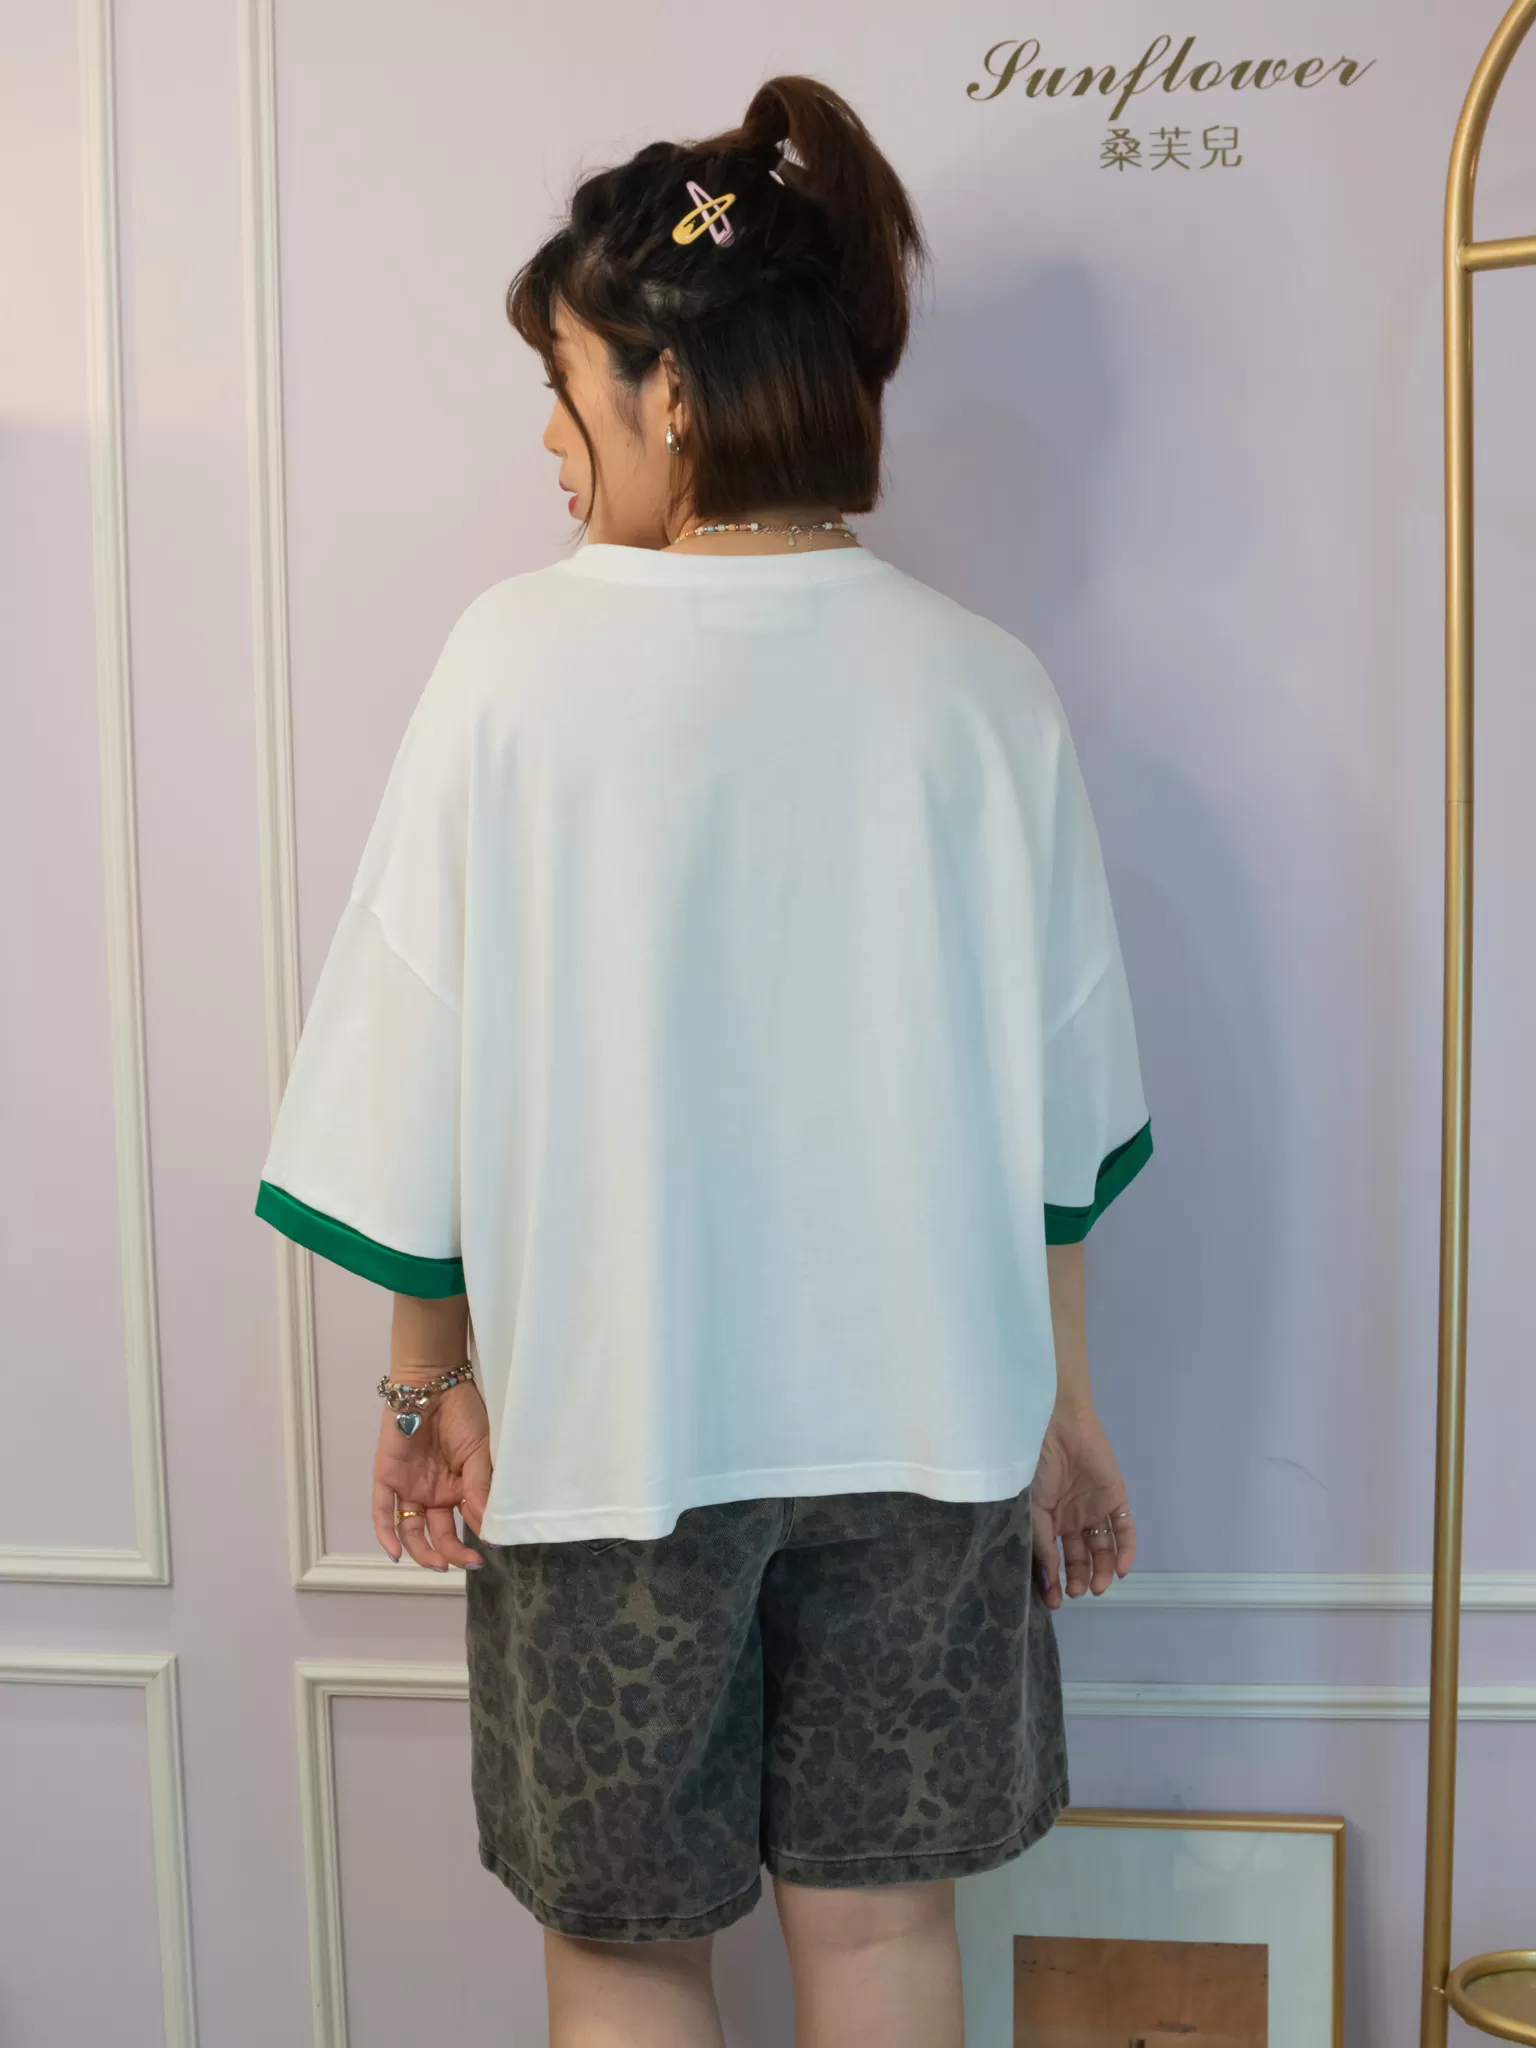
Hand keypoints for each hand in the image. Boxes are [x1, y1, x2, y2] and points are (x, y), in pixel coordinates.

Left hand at [371, 1371, 492, 1570]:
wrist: (434, 1383)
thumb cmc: (463, 1414)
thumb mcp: (480, 1452)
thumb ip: (481, 1487)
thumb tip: (489, 1527)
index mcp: (458, 1488)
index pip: (464, 1525)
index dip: (473, 1541)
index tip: (486, 1551)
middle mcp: (433, 1493)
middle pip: (438, 1533)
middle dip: (451, 1552)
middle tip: (465, 1562)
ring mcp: (409, 1488)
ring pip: (411, 1529)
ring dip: (422, 1550)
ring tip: (437, 1563)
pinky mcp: (387, 1478)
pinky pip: (382, 1511)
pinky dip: (386, 1534)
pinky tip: (395, 1554)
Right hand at [1030, 1403, 1135, 1607]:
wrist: (1056, 1425)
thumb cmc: (1036, 1465)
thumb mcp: (1031, 1509)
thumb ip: (1042, 1546)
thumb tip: (1048, 1585)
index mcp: (1046, 1519)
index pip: (1053, 1558)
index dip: (1054, 1581)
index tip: (1055, 1602)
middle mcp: (1071, 1518)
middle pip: (1080, 1557)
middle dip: (1079, 1578)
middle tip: (1078, 1592)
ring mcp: (1094, 1509)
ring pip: (1103, 1548)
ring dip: (1102, 1569)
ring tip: (1098, 1586)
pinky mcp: (1116, 1498)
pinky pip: (1124, 1530)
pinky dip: (1125, 1550)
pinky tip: (1120, 1569)